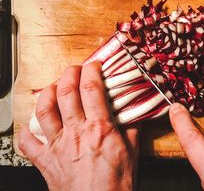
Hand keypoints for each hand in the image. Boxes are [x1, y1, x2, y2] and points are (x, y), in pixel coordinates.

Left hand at [19, 62, 138, 190]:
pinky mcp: (45, 161)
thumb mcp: (132, 152)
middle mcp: (75, 132)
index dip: (91, 71)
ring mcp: (58, 146)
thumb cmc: (116, 185)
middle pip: (66, 92)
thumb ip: (132, 127)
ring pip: (44, 110)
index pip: (91, 88)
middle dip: (69, 73)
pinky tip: (32, 123)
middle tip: (74, 69)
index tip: (94, 65)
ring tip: (53, 86)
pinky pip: (28, 142)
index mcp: (99, 128)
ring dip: (47, 93)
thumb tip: (136, 111)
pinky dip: (27, 129)